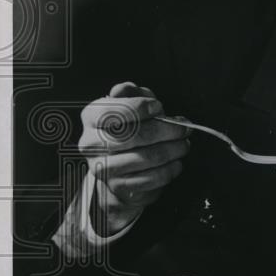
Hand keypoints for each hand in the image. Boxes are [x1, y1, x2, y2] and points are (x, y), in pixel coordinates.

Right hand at [78, 82, 190, 236]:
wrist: (120, 168)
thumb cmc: (129, 130)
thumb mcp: (131, 105)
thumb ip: (131, 94)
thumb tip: (124, 89)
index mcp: (91, 117)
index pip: (113, 111)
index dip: (140, 108)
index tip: (160, 108)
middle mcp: (91, 143)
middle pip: (133, 136)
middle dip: (166, 131)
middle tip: (184, 129)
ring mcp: (102, 167)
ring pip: (145, 158)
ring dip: (172, 151)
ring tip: (184, 145)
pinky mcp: (117, 186)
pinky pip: (150, 179)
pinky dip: (169, 170)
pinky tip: (176, 163)